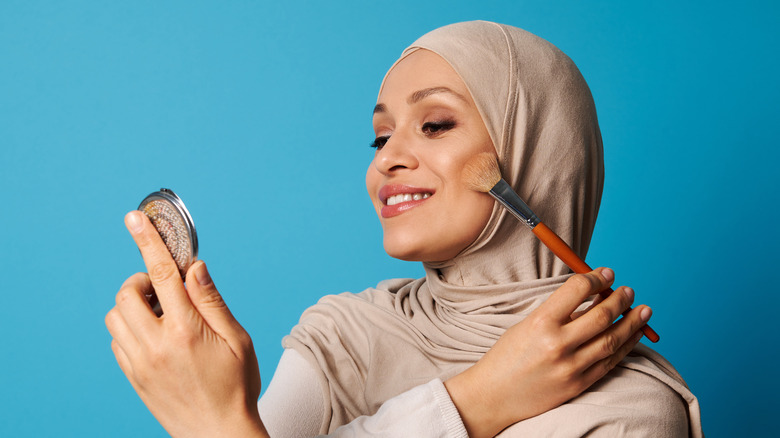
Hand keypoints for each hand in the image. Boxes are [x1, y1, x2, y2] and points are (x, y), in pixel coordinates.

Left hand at [105, 211, 268, 437]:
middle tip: (166, 290)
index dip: (148, 241)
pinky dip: (129, 328)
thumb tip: (194, 267)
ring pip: (115, 316)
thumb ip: (212, 300)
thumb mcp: (238, 339)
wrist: (219, 434)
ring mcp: (140, 363)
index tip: (135, 218)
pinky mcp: (133, 377)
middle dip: (143, 280)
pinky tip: (155, 335)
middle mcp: (156, 344)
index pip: (163, 274)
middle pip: (128, 292)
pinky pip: (116, 340)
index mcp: (187, 330)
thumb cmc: (237, 387)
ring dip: (134, 305)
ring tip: (161, 314)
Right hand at [444, 268, 651, 437]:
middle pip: (601, 314)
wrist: (494, 396)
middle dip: (620, 298)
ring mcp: (570, 367)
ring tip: (643, 310)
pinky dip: (626, 346)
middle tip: (628, 290)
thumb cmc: (507, 356)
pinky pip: (610, 362)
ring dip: (632, 321)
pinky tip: (634, 334)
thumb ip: (558, 312)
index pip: (578, 290)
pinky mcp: (579, 385)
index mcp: (540, 322)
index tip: (607, 273)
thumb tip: (593, 295)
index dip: (597, 278)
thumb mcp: (527, 325)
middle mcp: (557, 344)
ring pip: (613, 339)